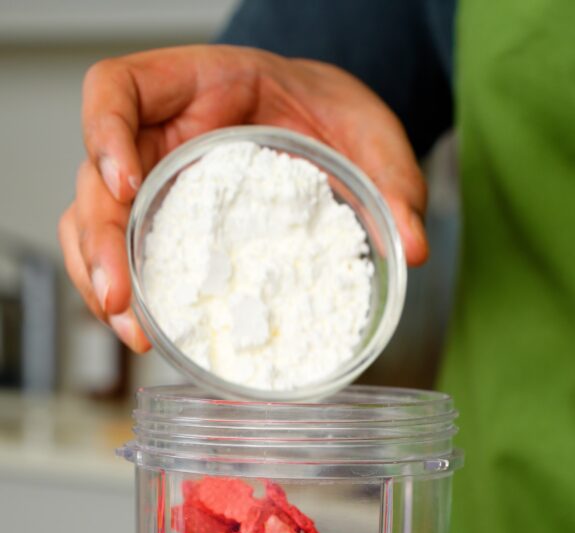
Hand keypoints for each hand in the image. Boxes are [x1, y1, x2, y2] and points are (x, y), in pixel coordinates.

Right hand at [59, 45, 427, 350]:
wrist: (324, 129)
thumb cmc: (328, 114)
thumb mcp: (368, 132)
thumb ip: (391, 179)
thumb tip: (413, 246)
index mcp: (193, 88)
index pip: (117, 90)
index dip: (106, 134)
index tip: (127, 185)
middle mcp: (159, 137)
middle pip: (94, 180)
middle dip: (100, 243)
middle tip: (123, 299)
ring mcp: (154, 186)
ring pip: (91, 226)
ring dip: (100, 281)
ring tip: (136, 333)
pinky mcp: (165, 230)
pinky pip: (125, 259)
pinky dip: (127, 298)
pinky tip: (149, 333)